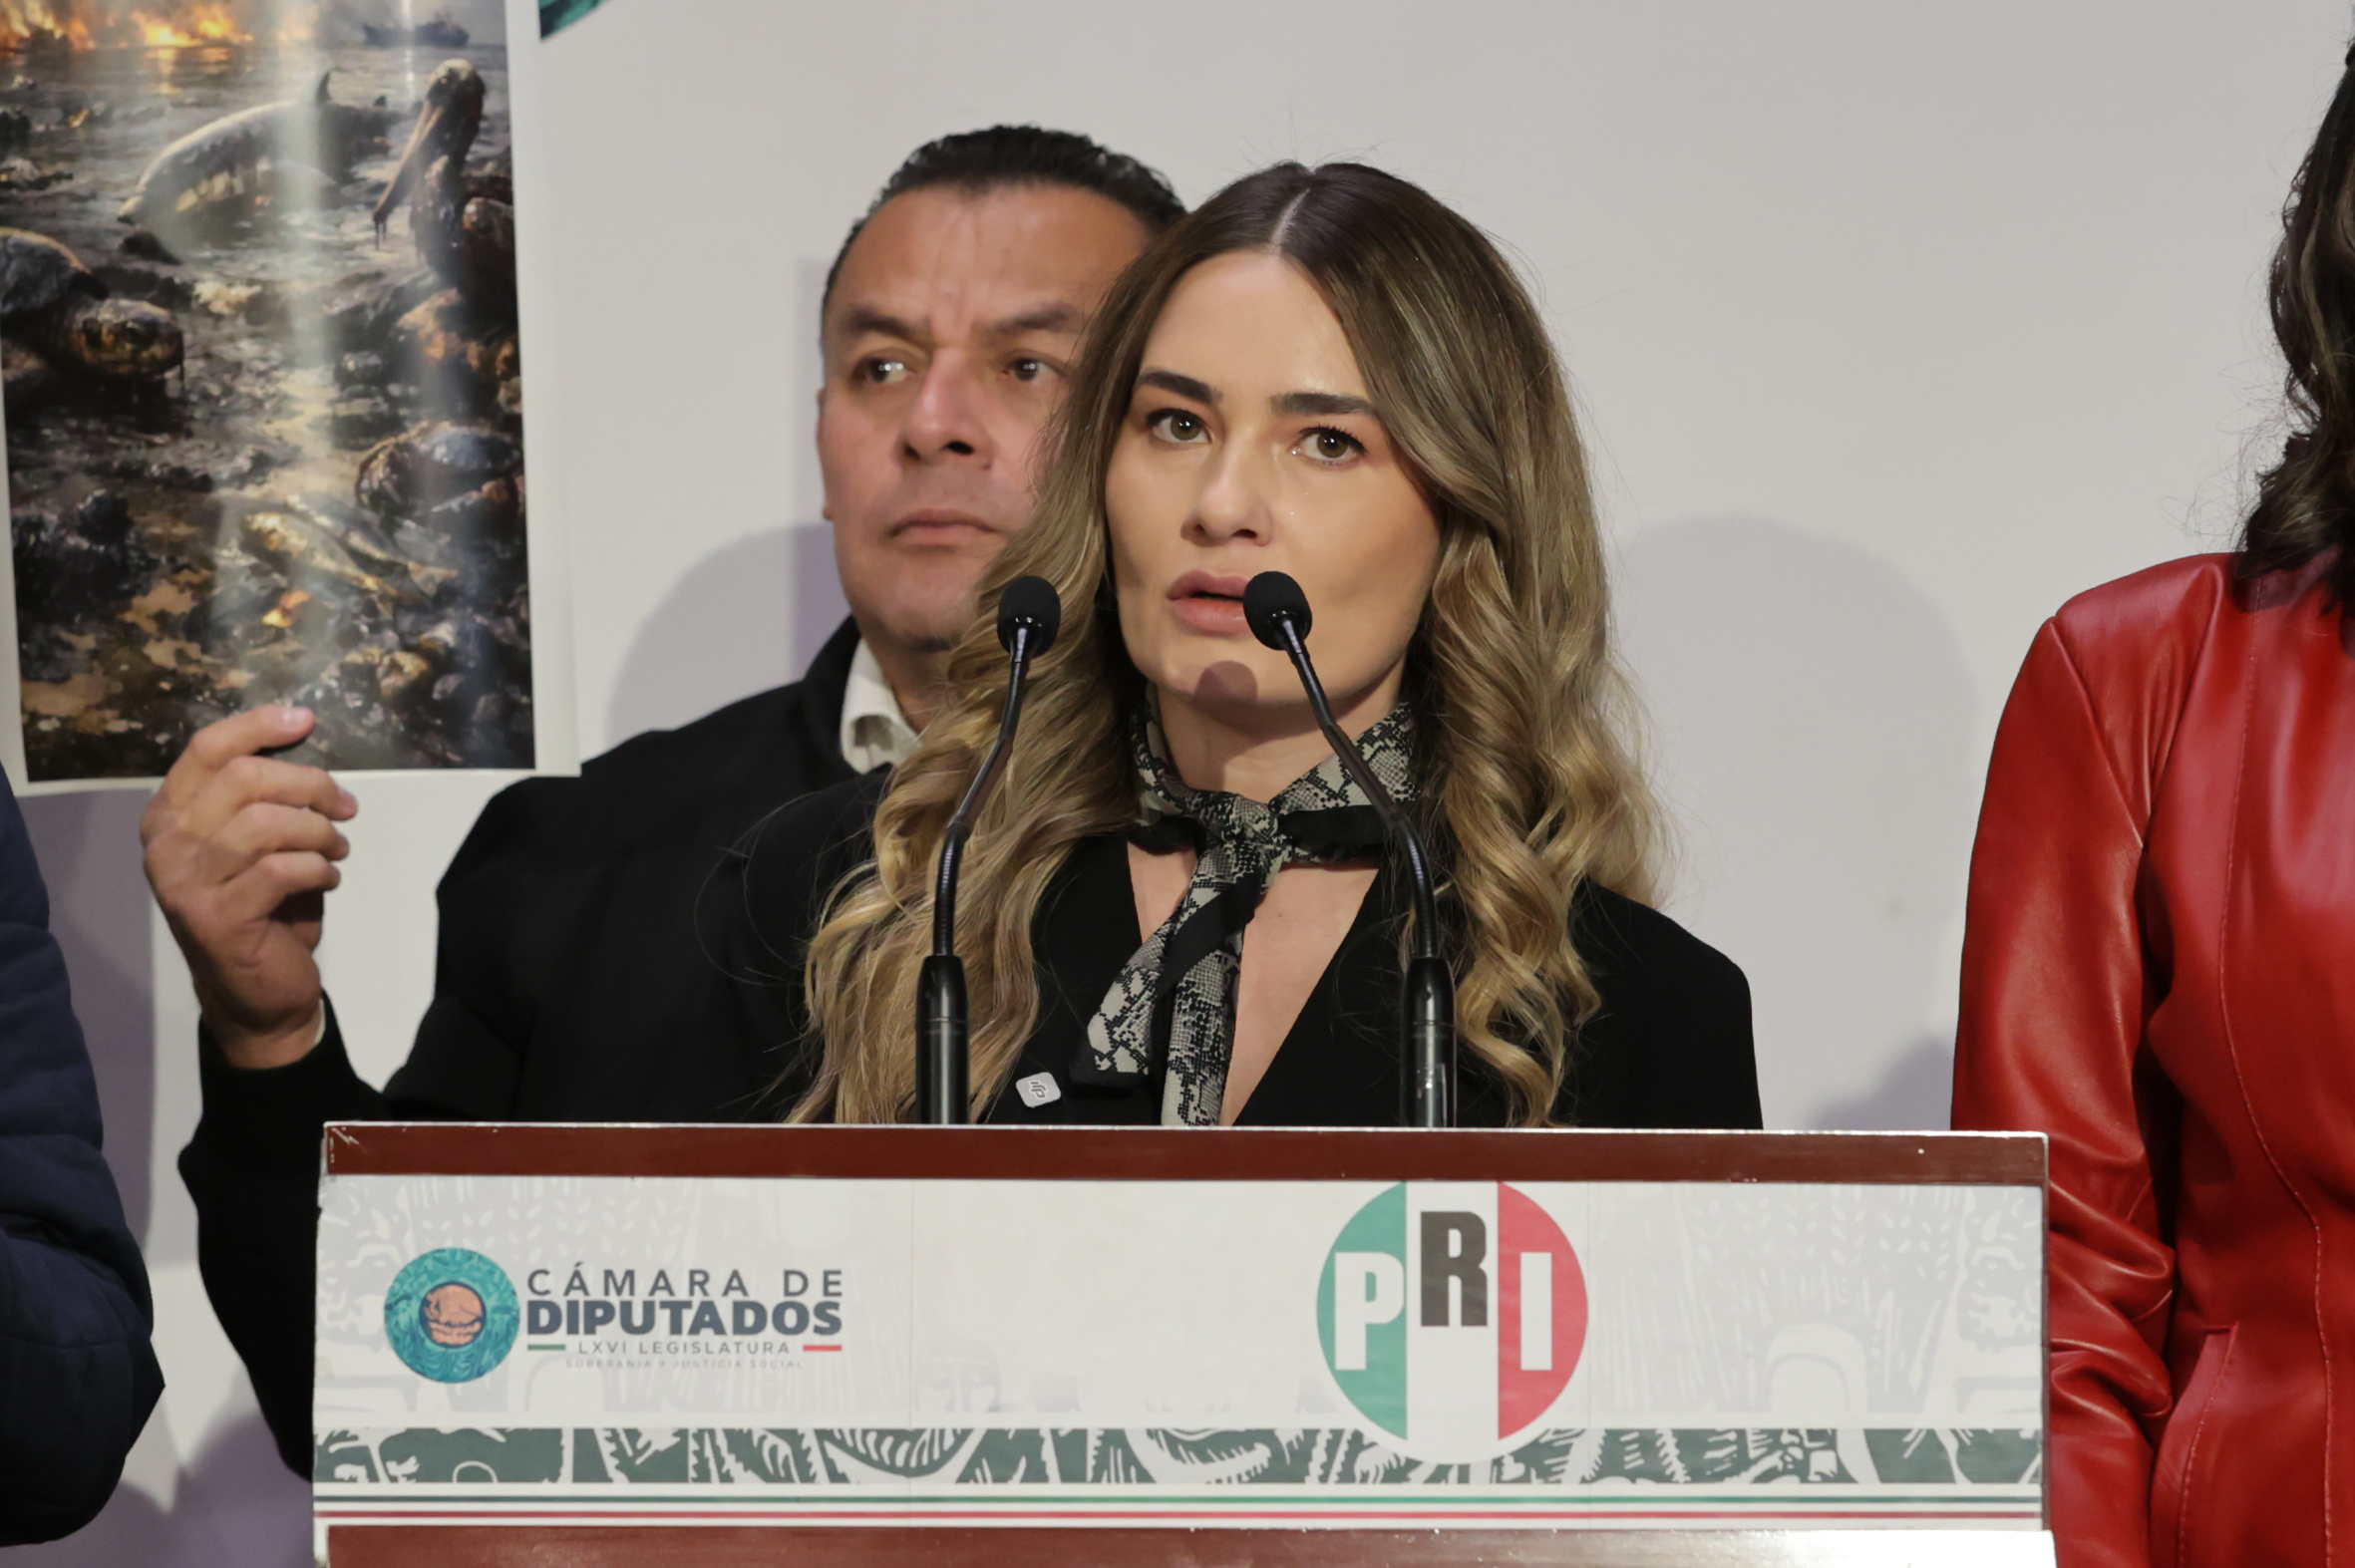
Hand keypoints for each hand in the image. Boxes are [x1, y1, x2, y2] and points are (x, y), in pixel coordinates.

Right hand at [141, 707, 356, 1069]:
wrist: (255, 993)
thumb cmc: (261, 909)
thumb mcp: (258, 844)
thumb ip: (265, 799)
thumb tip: (303, 743)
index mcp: (169, 815)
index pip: (207, 749)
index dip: (258, 726)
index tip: (306, 719)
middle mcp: (165, 844)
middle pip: (246, 778)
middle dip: (310, 785)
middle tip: (345, 807)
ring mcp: (184, 883)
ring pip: (266, 823)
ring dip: (319, 831)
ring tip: (338, 848)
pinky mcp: (215, 918)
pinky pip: (280, 870)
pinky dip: (319, 868)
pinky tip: (328, 878)